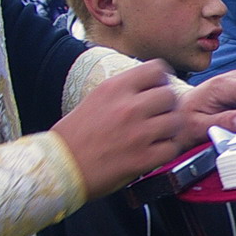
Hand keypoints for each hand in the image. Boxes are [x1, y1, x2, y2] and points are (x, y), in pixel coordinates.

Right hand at [53, 61, 181, 197]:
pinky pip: (172, 148)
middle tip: (159, 116)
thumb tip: (149, 86)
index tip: (157, 90)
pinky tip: (156, 151)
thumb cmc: (73, 136)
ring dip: (170, 128)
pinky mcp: (142, 158)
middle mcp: (128, 107)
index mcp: (115, 88)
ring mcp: (137, 133)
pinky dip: (168, 150)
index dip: (162, 80)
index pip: (157, 69)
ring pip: (176, 121)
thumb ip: (123, 90)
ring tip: (159, 135)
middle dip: (168, 106)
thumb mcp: (96, 98)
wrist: (59, 167)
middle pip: (170, 95)